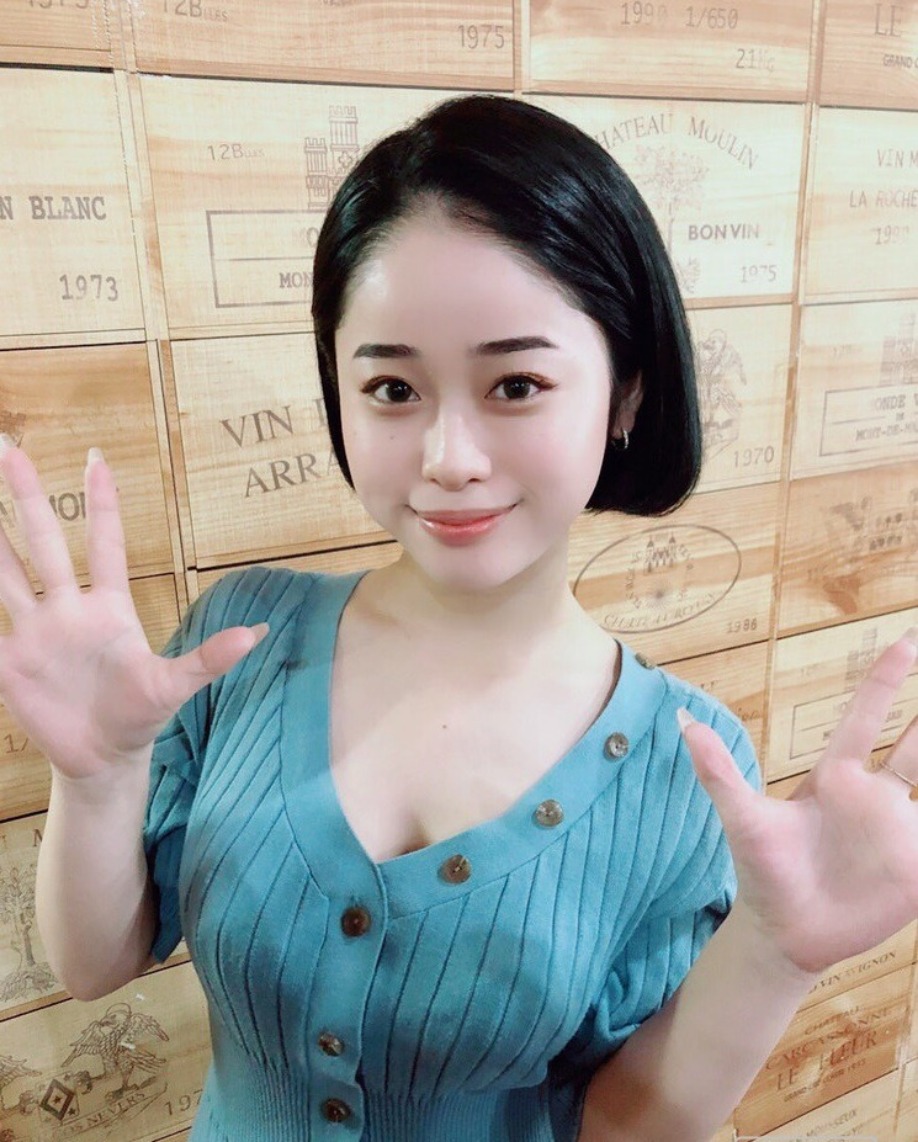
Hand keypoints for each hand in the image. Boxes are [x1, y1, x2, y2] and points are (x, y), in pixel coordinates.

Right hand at [0, 440, 266, 780]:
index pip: (104, 543)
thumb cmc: (141, 714)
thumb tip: (257, 634)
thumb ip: (209, 659)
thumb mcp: (175, 686)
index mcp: (109, 607)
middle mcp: (69, 608)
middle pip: (44, 541)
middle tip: (7, 447)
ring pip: (6, 572)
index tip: (97, 457)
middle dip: (26, 496)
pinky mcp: (11, 660)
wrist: (103, 757)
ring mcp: (37, 630)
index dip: (102, 503)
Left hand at [680, 629, 917, 975]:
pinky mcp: (915, 870)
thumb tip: (681, 717)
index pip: (868, 718)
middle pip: (917, 744)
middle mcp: (874, 797)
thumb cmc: (763, 870)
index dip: (885, 681)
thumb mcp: (742, 817)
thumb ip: (717, 769)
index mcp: (838, 778)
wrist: (783, 934)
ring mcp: (899, 833)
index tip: (905, 642)